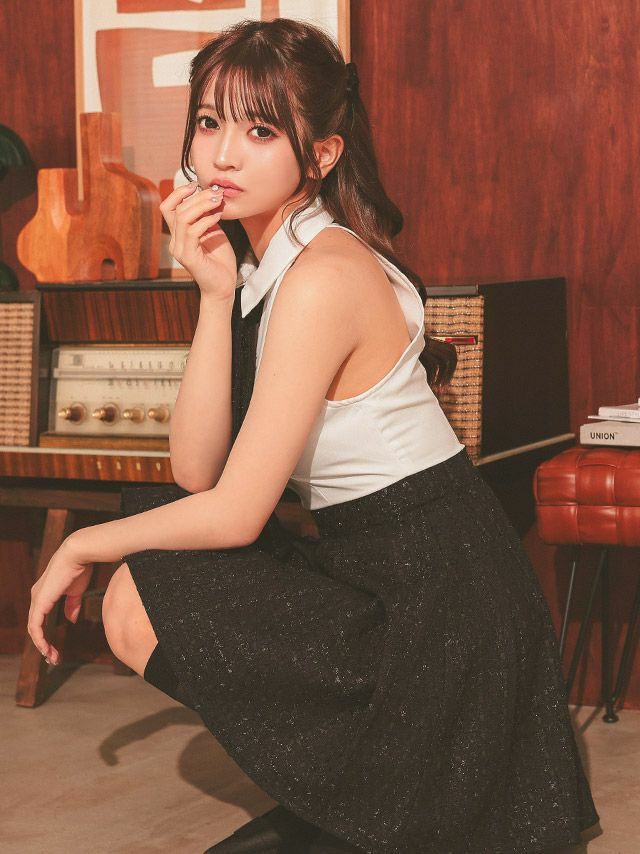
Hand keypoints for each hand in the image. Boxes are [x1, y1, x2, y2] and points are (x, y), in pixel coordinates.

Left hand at [27, 538, 93, 665]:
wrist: (79, 554)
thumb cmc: (79, 569)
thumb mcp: (75, 591)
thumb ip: (71, 606)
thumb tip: (70, 620)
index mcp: (44, 594)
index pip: (40, 619)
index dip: (46, 635)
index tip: (55, 648)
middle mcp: (37, 597)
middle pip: (35, 626)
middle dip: (43, 644)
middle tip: (53, 658)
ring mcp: (37, 599)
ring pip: (34, 629)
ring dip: (42, 645)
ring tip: (52, 657)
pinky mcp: (40, 602)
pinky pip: (35, 626)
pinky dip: (40, 639)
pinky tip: (46, 648)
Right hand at [160, 182, 237, 301]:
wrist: (223, 287)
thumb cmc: (220, 262)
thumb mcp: (214, 233)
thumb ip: (207, 217)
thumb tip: (209, 197)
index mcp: (178, 235)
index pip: (168, 207)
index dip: (178, 193)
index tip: (195, 185)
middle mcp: (175, 242)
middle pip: (176, 209)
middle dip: (197, 197)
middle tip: (215, 193)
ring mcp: (179, 250)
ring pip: (182, 217)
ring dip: (202, 205)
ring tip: (218, 201)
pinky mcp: (188, 257)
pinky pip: (193, 231)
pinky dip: (206, 220)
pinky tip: (218, 217)